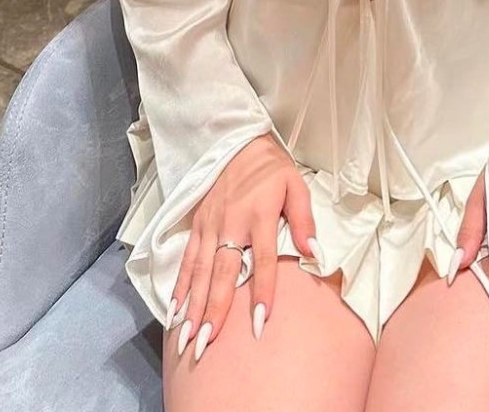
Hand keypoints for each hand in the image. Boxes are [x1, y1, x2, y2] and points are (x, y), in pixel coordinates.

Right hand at [167, 132, 322, 361]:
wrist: (238, 143)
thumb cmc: (272, 169)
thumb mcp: (296, 186)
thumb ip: (304, 220)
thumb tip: (313, 254)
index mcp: (259, 215)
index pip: (263, 260)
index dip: (262, 292)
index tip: (259, 323)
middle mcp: (231, 223)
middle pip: (223, 273)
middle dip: (214, 310)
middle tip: (207, 344)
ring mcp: (211, 226)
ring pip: (200, 271)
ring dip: (193, 306)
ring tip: (187, 338)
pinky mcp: (197, 224)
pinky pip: (187, 260)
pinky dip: (180, 287)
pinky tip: (175, 312)